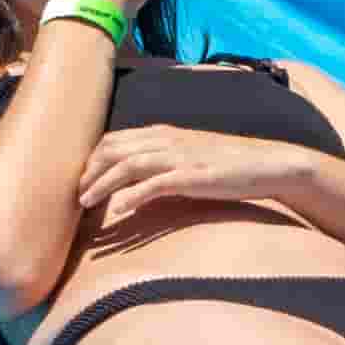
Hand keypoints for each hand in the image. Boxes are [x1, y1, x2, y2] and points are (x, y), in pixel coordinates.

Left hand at [69, 124, 324, 239]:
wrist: (268, 164)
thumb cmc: (230, 164)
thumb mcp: (190, 155)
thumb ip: (163, 161)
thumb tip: (137, 180)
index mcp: (164, 133)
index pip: (115, 139)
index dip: (92, 159)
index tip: (81, 180)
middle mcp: (166, 140)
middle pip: (113, 149)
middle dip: (89, 172)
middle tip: (76, 194)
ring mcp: (179, 157)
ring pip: (127, 165)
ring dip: (101, 184)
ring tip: (85, 203)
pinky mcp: (192, 177)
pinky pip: (153, 185)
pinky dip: (132, 196)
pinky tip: (119, 211)